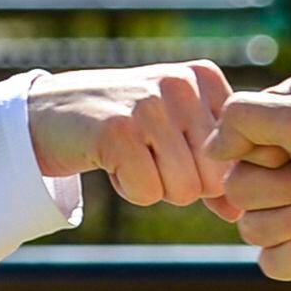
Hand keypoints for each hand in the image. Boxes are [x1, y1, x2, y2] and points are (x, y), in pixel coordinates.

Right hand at [26, 62, 234, 211]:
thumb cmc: (122, 127)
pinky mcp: (118, 131)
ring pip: (185, 190)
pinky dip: (129, 190)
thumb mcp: (174, 136)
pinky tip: (111, 160)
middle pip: (214, 178)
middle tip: (148, 157)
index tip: (171, 150)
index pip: (236, 157)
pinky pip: (148, 193)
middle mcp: (181, 84)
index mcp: (204, 77)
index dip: (205, 172)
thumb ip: (211, 170)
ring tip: (130, 155)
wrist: (49, 113)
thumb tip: (240, 212)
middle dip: (182, 185)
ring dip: (154, 188)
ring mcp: (149, 105)